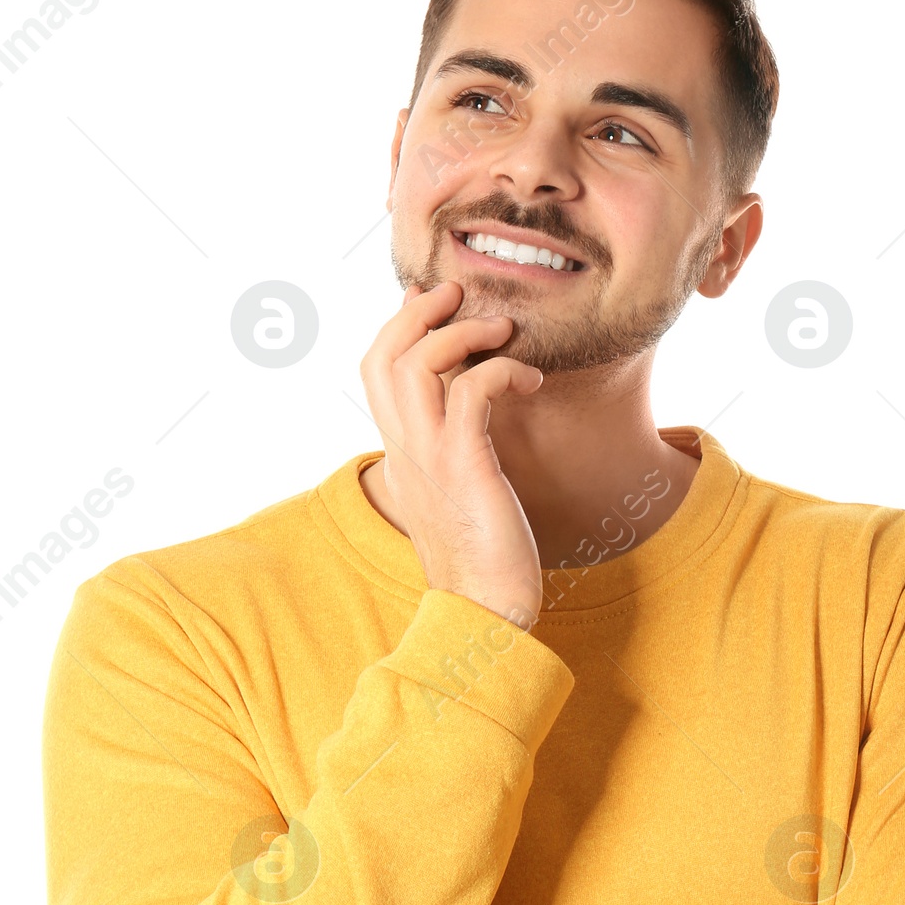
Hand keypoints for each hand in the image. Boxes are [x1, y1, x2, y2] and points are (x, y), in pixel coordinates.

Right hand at [360, 281, 543, 627]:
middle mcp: (404, 451)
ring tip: (502, 329)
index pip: (374, 371)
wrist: (485, 611)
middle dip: (419, 312)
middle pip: (382, 356)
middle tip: (459, 293)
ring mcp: (429, 459)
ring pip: (415, 365)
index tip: (434, 301)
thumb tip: (469, 410)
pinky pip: (472, 393)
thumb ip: (452, 448)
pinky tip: (531, 380)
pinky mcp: (464, 468)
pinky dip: (502, 370)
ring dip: (460, 333)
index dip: (398, 325)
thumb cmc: (482, 554)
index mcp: (400, 453)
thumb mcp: (457, 490)